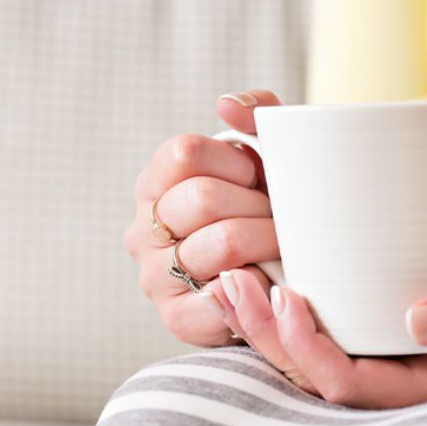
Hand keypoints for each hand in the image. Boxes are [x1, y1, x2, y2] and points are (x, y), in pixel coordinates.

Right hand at [123, 89, 282, 345]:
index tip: (255, 177)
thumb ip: (254, 114)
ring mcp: (155, 277)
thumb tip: (226, 106)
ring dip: (268, 241)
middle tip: (278, 217)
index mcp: (154, 184)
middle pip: (203, 198)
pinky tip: (268, 279)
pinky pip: (227, 294)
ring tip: (281, 245)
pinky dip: (260, 283)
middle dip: (257, 205)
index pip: (184, 153)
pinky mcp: (177, 318)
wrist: (285, 280)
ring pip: (223, 243)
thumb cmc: (268, 209)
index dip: (233, 161)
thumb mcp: (266, 155)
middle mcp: (142, 230)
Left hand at [218, 257, 426, 407]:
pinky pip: (325, 334)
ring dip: (263, 323)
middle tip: (231, 281)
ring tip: (225, 280)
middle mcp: (397, 380)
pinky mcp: (380, 337)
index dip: (309, 348)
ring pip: (309, 356)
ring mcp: (386, 361)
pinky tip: (256, 278)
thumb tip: (420, 319)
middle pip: (315, 373)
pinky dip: (285, 310)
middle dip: (266, 332)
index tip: (286, 296)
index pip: (352, 384)